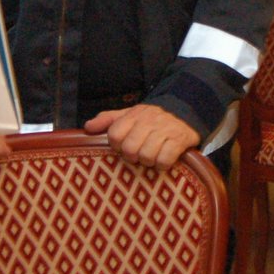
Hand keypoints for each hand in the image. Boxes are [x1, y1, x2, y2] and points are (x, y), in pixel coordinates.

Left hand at [83, 103, 198, 168]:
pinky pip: (165, 160)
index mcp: (133, 115)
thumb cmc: (152, 117)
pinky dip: (162, 164)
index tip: (123, 147)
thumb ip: (108, 120)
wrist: (185, 109)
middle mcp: (148, 121)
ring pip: (147, 156)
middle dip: (133, 156)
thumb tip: (87, 127)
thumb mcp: (129, 114)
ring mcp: (164, 131)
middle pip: (130, 148)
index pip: (115, 135)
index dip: (116, 146)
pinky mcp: (179, 140)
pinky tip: (163, 160)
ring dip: (148, 161)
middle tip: (138, 155)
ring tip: (151, 157)